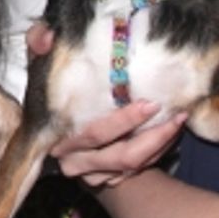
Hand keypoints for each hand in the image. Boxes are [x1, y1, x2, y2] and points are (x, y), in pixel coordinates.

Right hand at [27, 21, 185, 187]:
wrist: (54, 122)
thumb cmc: (52, 85)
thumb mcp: (40, 61)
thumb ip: (38, 41)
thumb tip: (47, 37)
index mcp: (57, 133)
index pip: (94, 133)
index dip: (123, 122)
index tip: (149, 103)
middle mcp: (73, 159)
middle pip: (120, 154)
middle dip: (152, 134)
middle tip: (172, 110)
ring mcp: (91, 173)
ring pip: (133, 165)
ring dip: (160, 143)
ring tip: (179, 118)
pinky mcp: (106, 180)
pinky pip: (138, 170)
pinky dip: (158, 151)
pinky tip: (170, 131)